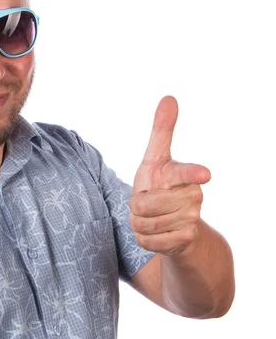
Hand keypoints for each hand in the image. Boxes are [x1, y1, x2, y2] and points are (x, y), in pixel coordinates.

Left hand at [129, 96, 210, 256]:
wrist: (172, 224)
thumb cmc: (160, 185)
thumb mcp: (154, 159)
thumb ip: (162, 131)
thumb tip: (169, 97)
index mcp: (184, 175)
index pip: (187, 173)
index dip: (193, 174)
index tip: (204, 174)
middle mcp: (193, 196)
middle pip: (145, 204)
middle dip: (135, 206)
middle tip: (145, 202)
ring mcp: (191, 219)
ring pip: (144, 224)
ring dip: (138, 222)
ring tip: (150, 217)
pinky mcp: (184, 240)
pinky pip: (148, 241)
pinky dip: (143, 238)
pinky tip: (155, 233)